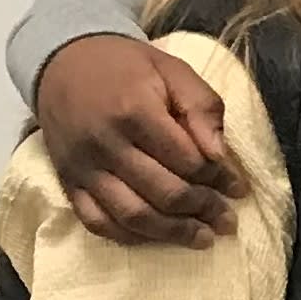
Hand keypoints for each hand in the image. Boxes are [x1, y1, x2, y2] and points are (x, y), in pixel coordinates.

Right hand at [34, 34, 244, 246]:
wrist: (62, 61)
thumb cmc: (127, 67)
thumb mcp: (174, 71)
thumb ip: (203, 108)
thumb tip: (219, 156)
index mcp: (135, 113)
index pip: (188, 161)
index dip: (219, 179)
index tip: (238, 189)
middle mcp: (105, 144)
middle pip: (164, 193)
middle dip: (203, 211)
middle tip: (227, 221)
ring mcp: (82, 167)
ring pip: (132, 215)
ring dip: (172, 233)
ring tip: (203, 238)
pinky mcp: (67, 180)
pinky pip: (96, 221)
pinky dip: (129, 236)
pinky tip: (157, 237)